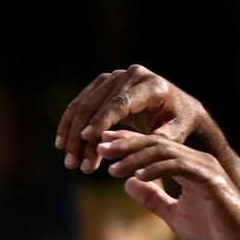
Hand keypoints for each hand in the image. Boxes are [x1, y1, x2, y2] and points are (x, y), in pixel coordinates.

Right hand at [56, 64, 211, 171]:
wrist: (176, 109)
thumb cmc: (177, 124)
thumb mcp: (176, 134)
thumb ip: (159, 140)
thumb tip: (136, 152)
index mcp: (152, 86)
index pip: (121, 103)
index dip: (101, 120)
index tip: (85, 138)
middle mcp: (132, 75)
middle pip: (97, 105)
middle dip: (81, 137)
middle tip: (73, 164)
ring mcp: (115, 77)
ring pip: (84, 105)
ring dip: (72, 134)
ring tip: (70, 162)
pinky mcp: (103, 83)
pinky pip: (81, 103)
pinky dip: (70, 124)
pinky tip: (62, 144)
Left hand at [105, 133, 239, 239]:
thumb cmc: (213, 230)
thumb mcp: (172, 214)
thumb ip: (152, 198)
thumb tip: (129, 185)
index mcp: (187, 166)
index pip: (153, 148)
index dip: (128, 144)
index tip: (103, 144)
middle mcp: (196, 161)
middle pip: (156, 143)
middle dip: (126, 143)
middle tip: (100, 145)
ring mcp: (204, 168)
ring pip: (164, 152)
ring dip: (136, 157)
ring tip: (112, 167)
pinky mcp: (210, 179)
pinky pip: (179, 167)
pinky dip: (157, 169)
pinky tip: (137, 176)